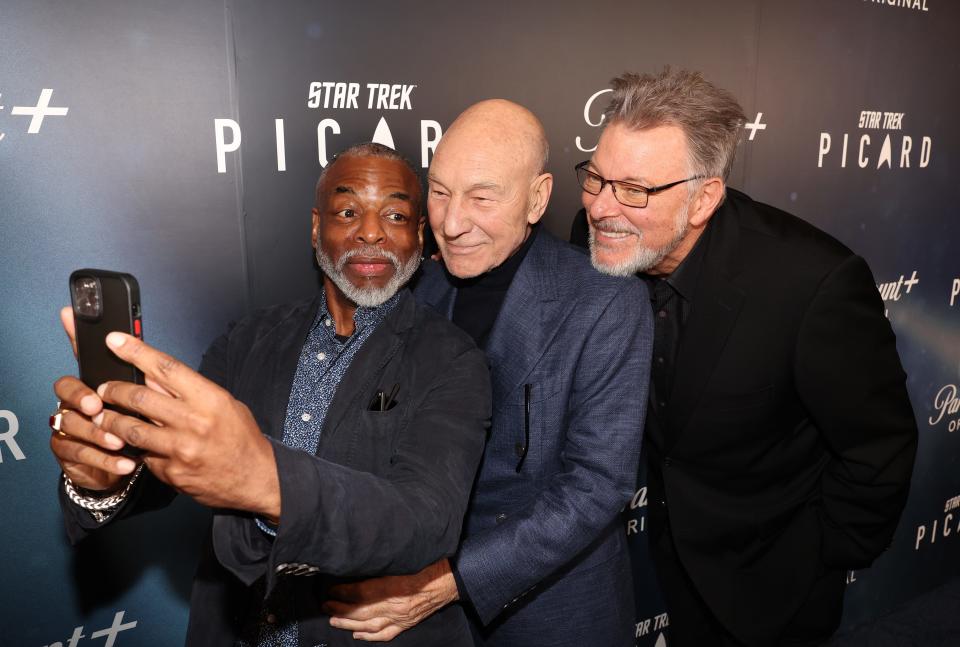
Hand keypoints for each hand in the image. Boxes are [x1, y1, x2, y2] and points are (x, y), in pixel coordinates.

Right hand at [50, 307, 137, 491]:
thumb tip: (155, 348)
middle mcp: (75, 398)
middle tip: (99, 407)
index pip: (82, 355)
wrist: (125, 463)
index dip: (79, 342)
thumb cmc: (139, 424)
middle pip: (67, 389)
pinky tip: (125, 464)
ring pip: (71, 423)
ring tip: (119, 441)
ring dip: (96, 433)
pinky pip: (78, 453)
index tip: (98, 353)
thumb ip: (150, 375)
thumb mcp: (152, 399)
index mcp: (97, 378)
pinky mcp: (67, 450)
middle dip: (84, 398)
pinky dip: (103, 459)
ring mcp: (67, 424)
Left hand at [92, 331, 280, 518]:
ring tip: (102, 415)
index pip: (166, 368)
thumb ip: (187, 391)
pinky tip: (129, 444)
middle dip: (113, 389)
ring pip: (130, 429)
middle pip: (139, 397)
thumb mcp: (223, 404)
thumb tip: (150, 375)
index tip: (114, 341)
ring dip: (110, 419)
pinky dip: (134, 447)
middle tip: (104, 388)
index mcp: (210, 399)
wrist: (255, 479)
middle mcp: (194, 422)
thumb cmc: (240, 437)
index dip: (136, 351)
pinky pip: (142, 454)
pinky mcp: (171, 472)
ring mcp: (180, 449)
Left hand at [324, 559, 458, 640]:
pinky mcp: (407, 623)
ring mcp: (402, 617)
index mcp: (395, 586)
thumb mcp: (405, 559)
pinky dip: (369, 636)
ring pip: (369, 626)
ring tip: (334, 619)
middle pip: (361, 611)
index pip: (362, 593)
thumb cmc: (430, 564)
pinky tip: (357, 634)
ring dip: (348, 623)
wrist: (451, 578)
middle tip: (326, 604)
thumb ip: (384, 564)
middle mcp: (396, 605)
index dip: (343, 592)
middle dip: (340, 609)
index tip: (332, 588)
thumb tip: (361, 563)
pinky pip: (385, 634)